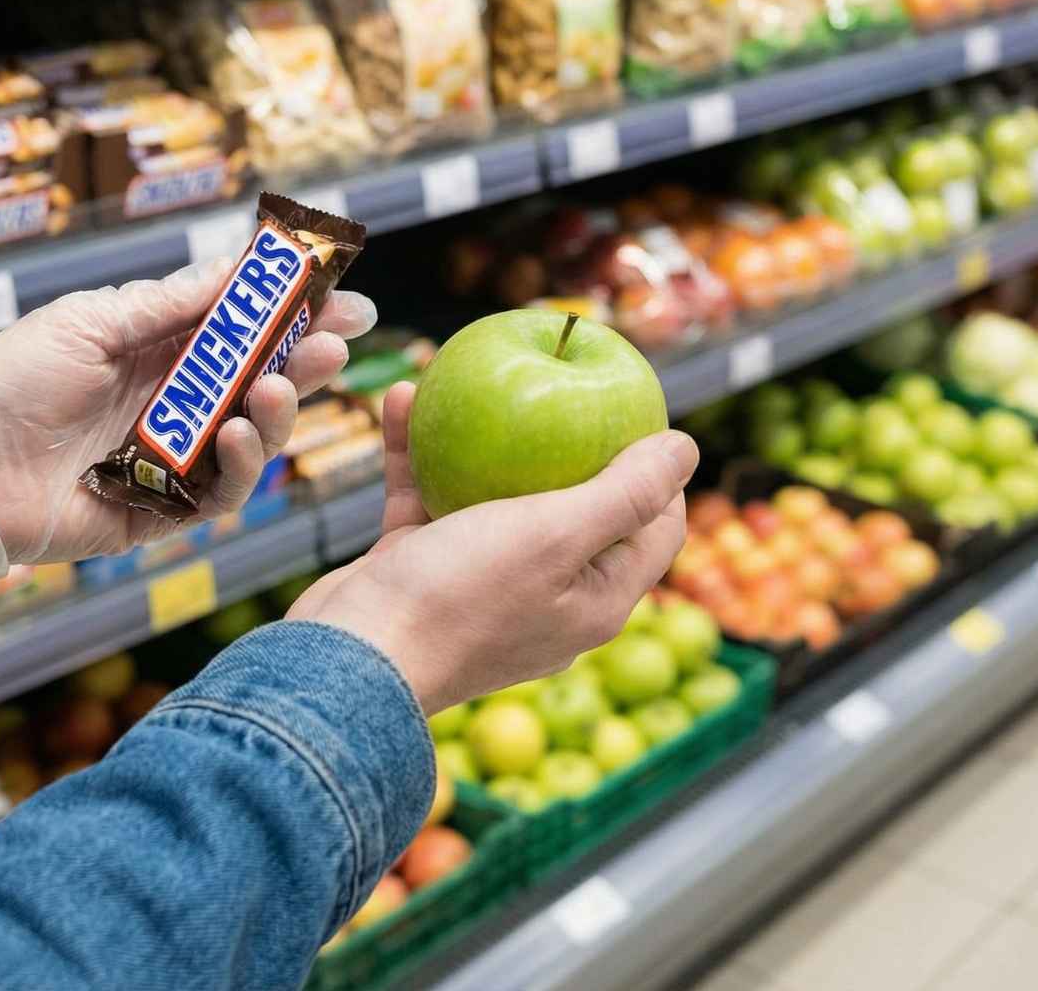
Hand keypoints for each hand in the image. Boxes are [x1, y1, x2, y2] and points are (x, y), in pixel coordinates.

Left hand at [0, 259, 375, 563]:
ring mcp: (171, 461)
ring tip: (276, 393)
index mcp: (157, 354)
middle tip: (339, 347)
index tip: (344, 300)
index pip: (242, 334)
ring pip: (250, 442)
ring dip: (275, 416)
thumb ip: (169, 303)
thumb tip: (239, 272)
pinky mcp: (161, 513)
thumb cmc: (12, 379)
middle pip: (259, 386)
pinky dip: (236, 470)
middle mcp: (172, 407)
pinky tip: (233, 440)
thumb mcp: (93, 321)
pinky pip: (218, 496)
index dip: (294, 319)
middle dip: (304, 365)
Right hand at [287, 382, 695, 713]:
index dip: (658, 471)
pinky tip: (404, 399)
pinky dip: (420, 455)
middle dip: (566, 440)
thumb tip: (687, 448)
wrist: (350, 659)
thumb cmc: (461, 598)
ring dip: (480, 436)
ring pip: (494, 495)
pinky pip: (430, 499)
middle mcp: (546, 597)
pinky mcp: (423, 570)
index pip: (654, 530)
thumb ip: (625, 492)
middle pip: (577, 507)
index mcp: (596, 601)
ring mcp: (482, 585)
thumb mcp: (556, 534)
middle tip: (560, 381)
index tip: (637, 409)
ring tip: (467, 377)